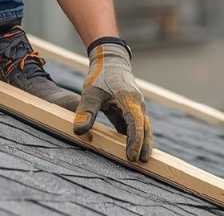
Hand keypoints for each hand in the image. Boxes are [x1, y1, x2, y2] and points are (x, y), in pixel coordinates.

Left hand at [72, 37, 152, 161]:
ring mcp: (137, 107)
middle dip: (144, 145)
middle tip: (141, 163)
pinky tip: (131, 150)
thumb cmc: (100, 76)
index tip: (132, 156)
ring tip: (139, 161)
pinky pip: (137, 125)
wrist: (110, 61)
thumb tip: (79, 131)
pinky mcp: (132, 109)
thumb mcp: (90, 92)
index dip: (135, 140)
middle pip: (145, 128)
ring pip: (143, 127)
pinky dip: (136, 137)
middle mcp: (138, 104)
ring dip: (142, 143)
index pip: (136, 123)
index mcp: (129, 100)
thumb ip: (85, 112)